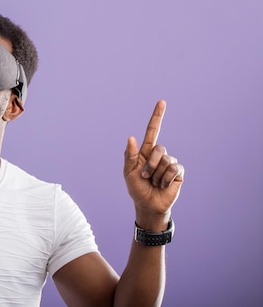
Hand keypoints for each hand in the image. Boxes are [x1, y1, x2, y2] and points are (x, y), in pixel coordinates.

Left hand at [123, 100, 184, 228]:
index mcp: (145, 152)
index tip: (162, 102)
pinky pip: (174, 168)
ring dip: (157, 174)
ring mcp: (170, 163)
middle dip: (150, 165)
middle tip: (145, 177)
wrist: (148, 204)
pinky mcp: (178, 172)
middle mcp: (159, 155)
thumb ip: (129, 156)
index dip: (157, 116)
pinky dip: (166, 178)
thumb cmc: (136, 189)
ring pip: (166, 160)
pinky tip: (163, 184)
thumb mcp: (128, 173)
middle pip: (159, 148)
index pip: (153, 130)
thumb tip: (131, 137)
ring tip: (154, 182)